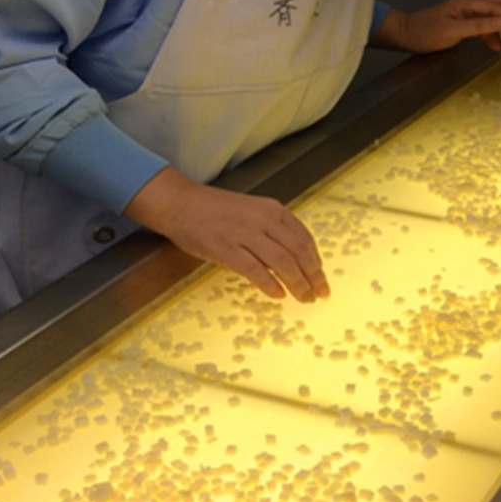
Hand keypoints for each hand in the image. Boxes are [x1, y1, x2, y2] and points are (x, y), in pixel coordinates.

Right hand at [124, 167, 329, 302]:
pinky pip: (255, 270)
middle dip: (314, 276)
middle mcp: (262, 219)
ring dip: (298, 283)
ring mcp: (244, 234)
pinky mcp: (226, 248)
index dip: (316, 261)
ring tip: (304, 298)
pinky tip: (278, 295)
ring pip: (282, 262)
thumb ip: (272, 229)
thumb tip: (291, 257)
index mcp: (272, 209)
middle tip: (321, 293)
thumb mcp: (251, 210)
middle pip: (298, 251)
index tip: (321, 277)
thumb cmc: (214, 210)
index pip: (304, 238)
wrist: (180, 203)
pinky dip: (270, 284)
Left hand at [372, 0, 500, 53]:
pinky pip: (481, 26)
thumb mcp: (452, 31)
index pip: (495, 7)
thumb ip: (477, 27)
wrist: (405, 35)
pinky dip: (491, 34)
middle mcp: (466, 6)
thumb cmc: (423, 33)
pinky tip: (496, 44)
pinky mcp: (460, 24)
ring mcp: (463, 15)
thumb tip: (500, 21)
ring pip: (491, 17)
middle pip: (497, 7)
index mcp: (465, 5)